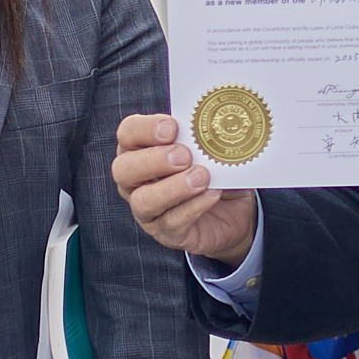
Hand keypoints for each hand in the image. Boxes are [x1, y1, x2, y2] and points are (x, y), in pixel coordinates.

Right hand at [111, 115, 256, 269]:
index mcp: (140, 150)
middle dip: (154, 160)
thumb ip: (205, 136)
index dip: (145, 129)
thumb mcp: (213, 149)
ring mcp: (147, 210)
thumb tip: (214, 124)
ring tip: (202, 177)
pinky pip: (172, 222)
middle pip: (123, 169)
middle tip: (184, 156)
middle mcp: (135, 181)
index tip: (172, 127)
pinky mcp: (167, 233)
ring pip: (143, 201)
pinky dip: (194, 206)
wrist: (234, 210)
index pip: (128, 133)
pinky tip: (212, 194)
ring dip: (173, 187)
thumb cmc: (215, 170)